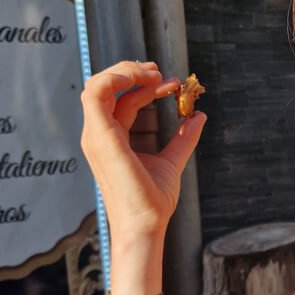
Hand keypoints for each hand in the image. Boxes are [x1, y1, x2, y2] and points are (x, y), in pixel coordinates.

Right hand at [80, 60, 205, 237]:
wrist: (146, 224)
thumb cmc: (153, 202)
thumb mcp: (172, 161)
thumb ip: (183, 138)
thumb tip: (199, 115)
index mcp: (111, 138)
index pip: (123, 100)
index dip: (147, 86)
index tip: (174, 85)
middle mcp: (99, 134)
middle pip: (106, 87)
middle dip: (132, 70)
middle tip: (159, 71)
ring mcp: (96, 134)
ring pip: (98, 84)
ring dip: (125, 70)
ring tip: (152, 73)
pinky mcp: (100, 135)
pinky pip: (95, 92)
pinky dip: (116, 78)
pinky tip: (143, 80)